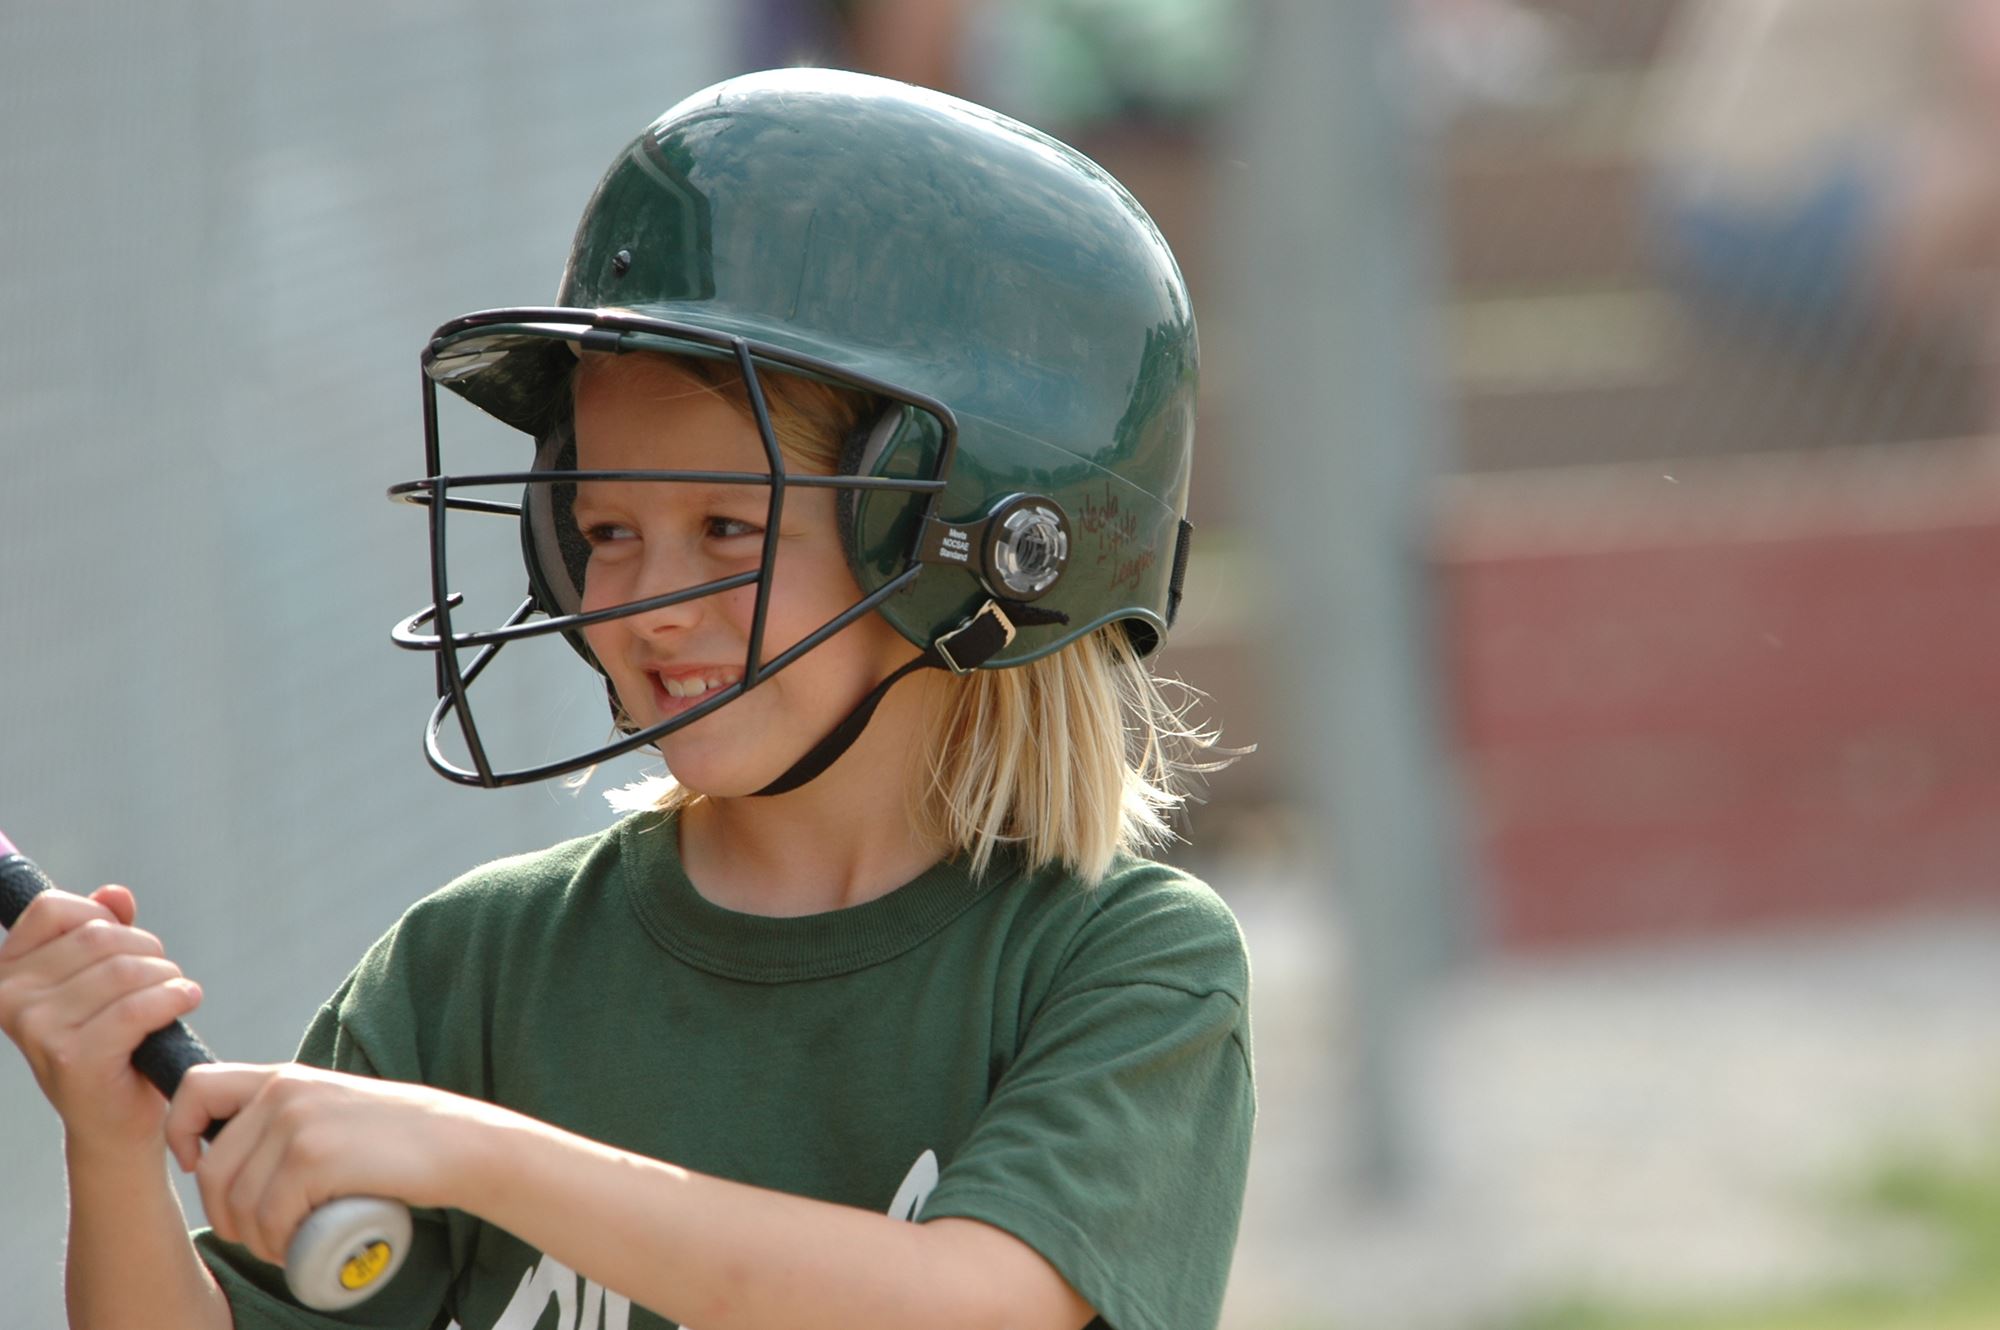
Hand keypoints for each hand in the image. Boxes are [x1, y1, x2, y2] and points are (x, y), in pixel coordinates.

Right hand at [0, 885, 201, 1152]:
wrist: (116, 1121)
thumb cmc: (112, 1043)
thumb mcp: (103, 979)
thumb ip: (104, 929)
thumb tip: (115, 894)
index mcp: (6, 974)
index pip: (53, 910)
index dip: (102, 916)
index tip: (126, 944)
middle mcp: (11, 999)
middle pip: (99, 936)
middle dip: (146, 951)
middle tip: (162, 979)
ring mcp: (38, 1029)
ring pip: (124, 969)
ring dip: (165, 977)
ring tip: (173, 995)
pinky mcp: (74, 1058)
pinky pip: (137, 1008)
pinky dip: (172, 999)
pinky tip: (186, 1001)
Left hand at [164, 1063, 493, 1265]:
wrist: (461, 1145)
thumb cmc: (402, 1139)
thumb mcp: (335, 1106)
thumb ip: (292, 1112)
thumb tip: (239, 1150)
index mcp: (285, 1077)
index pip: (195, 1088)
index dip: (179, 1132)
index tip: (196, 1163)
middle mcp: (284, 1093)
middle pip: (211, 1169)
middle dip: (227, 1217)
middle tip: (263, 1234)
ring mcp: (298, 1124)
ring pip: (237, 1201)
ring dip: (255, 1239)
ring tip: (287, 1244)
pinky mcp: (315, 1158)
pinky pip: (268, 1216)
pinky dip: (278, 1244)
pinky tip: (299, 1247)